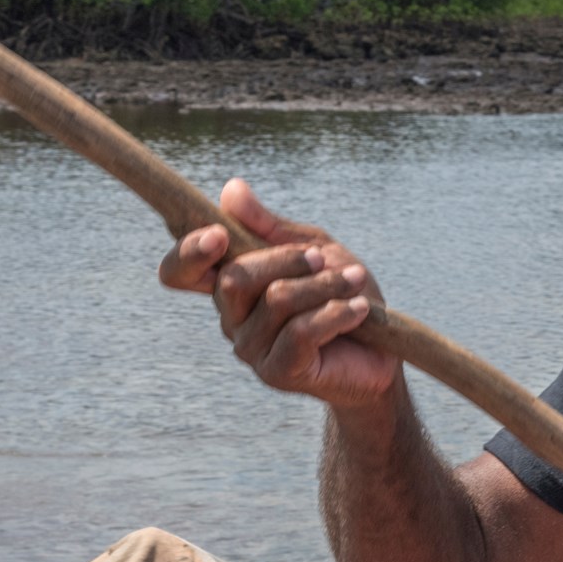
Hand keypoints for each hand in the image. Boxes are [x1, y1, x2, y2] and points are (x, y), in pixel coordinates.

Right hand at [157, 178, 401, 408]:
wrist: (383, 348)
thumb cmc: (343, 292)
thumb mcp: (312, 247)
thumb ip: (269, 225)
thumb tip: (230, 189)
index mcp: (231, 284)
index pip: (179, 271)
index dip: (188, 251)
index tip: (220, 234)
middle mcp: (231, 318)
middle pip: (234, 279)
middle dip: (286, 259)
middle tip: (322, 258)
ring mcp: (251, 348)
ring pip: (277, 300)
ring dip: (326, 285)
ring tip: (355, 281)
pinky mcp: (277, 372)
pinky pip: (301, 332)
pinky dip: (337, 313)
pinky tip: (359, 310)